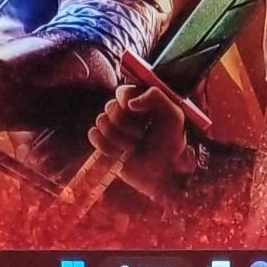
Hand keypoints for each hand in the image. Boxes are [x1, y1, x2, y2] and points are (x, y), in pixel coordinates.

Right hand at [87, 83, 194, 199]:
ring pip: (101, 121)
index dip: (128, 105)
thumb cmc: (172, 144)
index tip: (143, 117)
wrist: (164, 172)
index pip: (122, 93)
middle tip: (142, 137)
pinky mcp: (105, 143)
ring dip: (118, 138)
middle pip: (110, 107)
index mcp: (141, 102)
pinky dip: (105, 145)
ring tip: (133, 148)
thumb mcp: (173, 116)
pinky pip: (93, 135)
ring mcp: (114, 128)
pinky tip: (119, 154)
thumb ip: (155, 97)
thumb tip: (130, 103)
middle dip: (126, 126)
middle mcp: (125, 112)